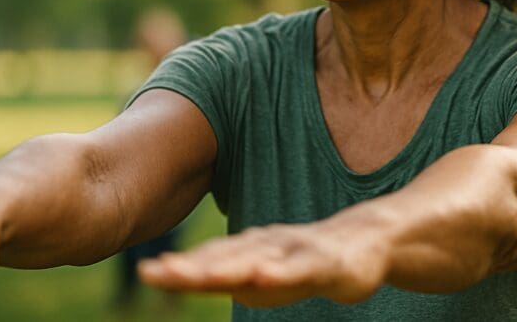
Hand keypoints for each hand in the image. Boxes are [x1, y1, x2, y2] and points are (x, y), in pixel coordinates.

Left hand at [139, 216, 389, 307]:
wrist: (371, 240)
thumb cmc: (312, 260)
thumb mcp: (269, 270)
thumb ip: (232, 270)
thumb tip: (186, 275)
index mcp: (254, 250)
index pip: (211, 260)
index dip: (180, 267)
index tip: (145, 271)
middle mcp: (270, 246)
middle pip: (225, 259)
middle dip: (189, 268)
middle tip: (152, 272)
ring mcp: (297, 251)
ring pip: (257, 261)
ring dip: (225, 268)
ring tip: (194, 275)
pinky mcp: (326, 261)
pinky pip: (300, 268)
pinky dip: (279, 271)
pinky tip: (261, 276)